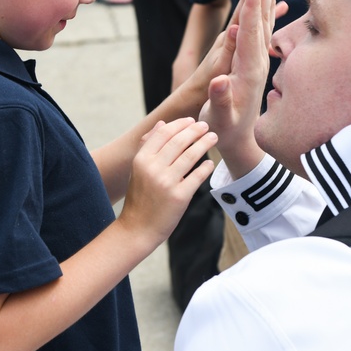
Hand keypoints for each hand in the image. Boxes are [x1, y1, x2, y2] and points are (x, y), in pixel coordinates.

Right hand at [118, 118, 216, 246]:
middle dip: (195, 130)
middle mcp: (153, 168)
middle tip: (206, 125)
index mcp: (141, 160)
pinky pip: (197, 176)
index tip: (191, 121)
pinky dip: (206, 167)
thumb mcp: (138, 169)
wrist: (138, 229)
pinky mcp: (179, 196)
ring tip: (213, 137)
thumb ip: (148, 146)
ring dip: (204, 143)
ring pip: (191, 155)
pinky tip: (210, 163)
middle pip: (179, 141)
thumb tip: (163, 123)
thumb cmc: (139, 198)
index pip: (164, 133)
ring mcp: (167, 182)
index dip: (180, 124)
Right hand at [200, 0, 279, 175]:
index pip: (250, 31)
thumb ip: (220, 100)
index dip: (252, 6)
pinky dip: (263, 10)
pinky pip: (261, 29)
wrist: (241, 142)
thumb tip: (218, 81)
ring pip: (263, 21)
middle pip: (260, 19)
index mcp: (249, 70)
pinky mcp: (256, 61)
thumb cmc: (225, 130)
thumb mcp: (220, 119)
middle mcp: (258, 61)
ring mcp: (259, 60)